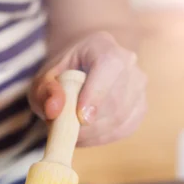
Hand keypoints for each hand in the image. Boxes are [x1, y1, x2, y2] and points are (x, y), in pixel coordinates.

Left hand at [29, 31, 146, 146]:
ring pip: (121, 117)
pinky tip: (86, 136)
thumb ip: (45, 92)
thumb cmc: (60, 76)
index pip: (108, 66)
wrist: (79, 72)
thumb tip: (54, 110)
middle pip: (115, 98)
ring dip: (93, 133)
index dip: (96, 93)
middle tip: (65, 132)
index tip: (81, 118)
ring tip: (71, 134)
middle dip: (89, 123)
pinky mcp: (140, 106)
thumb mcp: (43, 80)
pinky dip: (102, 138)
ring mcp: (138, 84)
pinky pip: (124, 128)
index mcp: (101, 45)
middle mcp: (127, 61)